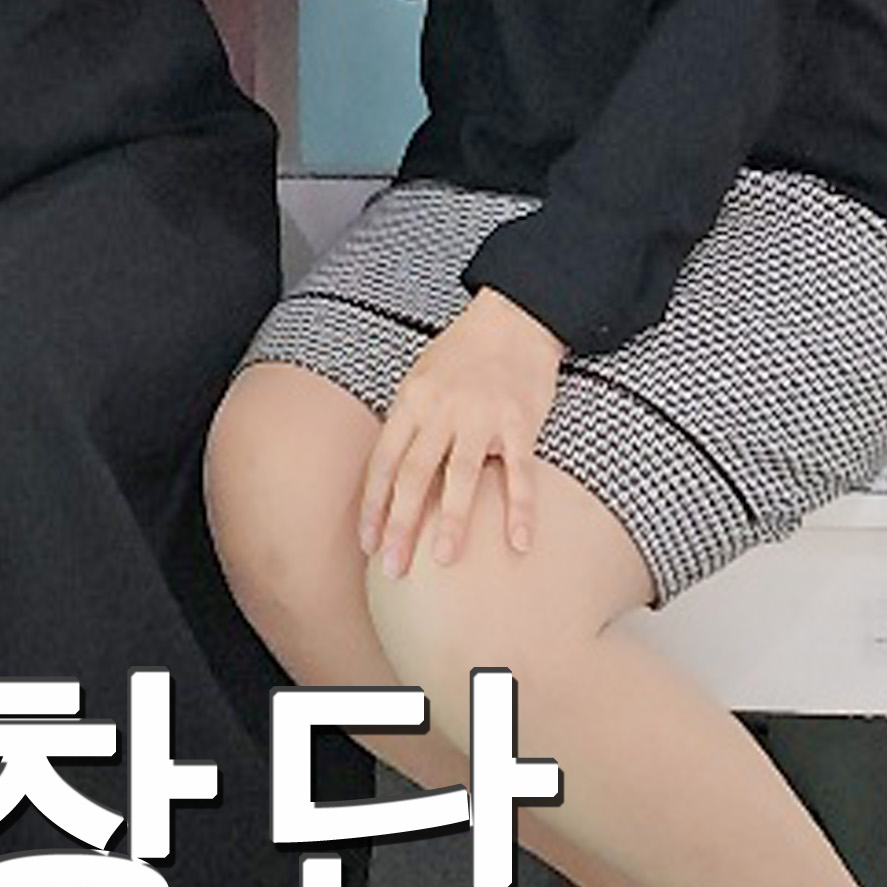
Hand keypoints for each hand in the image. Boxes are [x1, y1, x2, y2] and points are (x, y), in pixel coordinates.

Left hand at [361, 287, 569, 574]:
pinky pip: (519, 473)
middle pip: (414, 475)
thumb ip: (408, 423)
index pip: (384, 462)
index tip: (366, 543)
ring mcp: (481, 416)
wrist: (514, 318)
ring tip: (444, 560)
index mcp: (411, 402)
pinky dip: (519, 510)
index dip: (373, 506)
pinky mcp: (520, 422)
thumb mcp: (420, 378)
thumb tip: (390, 476)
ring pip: (460, 477)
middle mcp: (441, 411)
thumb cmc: (464, 353)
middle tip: (394, 567)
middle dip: (401, 525)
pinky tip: (518, 542)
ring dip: (451, 522)